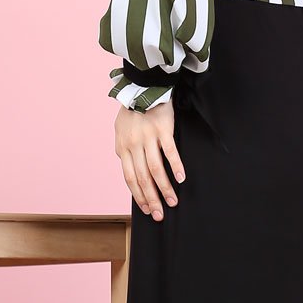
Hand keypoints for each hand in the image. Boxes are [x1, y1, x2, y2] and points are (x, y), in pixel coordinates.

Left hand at [115, 99, 184, 219]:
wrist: (143, 87)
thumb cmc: (133, 110)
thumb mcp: (121, 131)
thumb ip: (125, 151)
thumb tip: (128, 169)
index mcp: (122, 148)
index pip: (130, 178)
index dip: (138, 196)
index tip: (147, 209)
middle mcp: (133, 145)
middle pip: (142, 178)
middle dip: (151, 199)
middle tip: (160, 214)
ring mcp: (147, 137)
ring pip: (155, 169)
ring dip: (164, 188)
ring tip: (173, 201)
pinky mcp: (162, 129)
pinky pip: (170, 151)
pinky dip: (175, 166)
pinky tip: (181, 178)